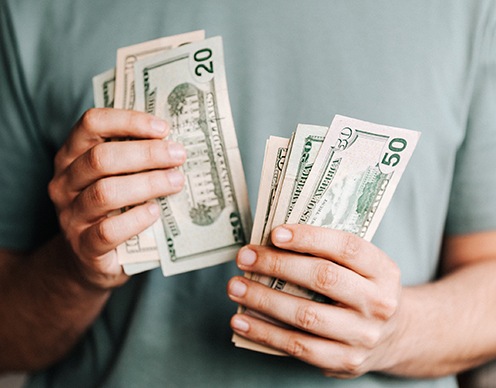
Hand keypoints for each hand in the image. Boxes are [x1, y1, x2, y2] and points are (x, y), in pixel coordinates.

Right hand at [48, 108, 185, 288]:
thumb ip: (135, 159)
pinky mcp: (83, 247)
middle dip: (146, 154)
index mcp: (72, 156)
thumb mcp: (116, 178)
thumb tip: (175, 143)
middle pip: (101, 158)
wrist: (89, 261)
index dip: (128, 121)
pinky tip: (155, 212)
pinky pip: (108, 231)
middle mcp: (64, 182)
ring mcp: (71, 216)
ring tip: (176, 182)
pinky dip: (136, 219)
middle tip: (178, 156)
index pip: (92, 124)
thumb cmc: (112, 210)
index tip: (163, 128)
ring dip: (147, 184)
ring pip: (105, 193)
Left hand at [228, 224, 401, 377]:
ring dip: (263, 299)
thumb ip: (329, 253)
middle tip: (245, 257)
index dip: (309, 237)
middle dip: (277, 265)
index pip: (346, 247)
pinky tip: (241, 320)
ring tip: (235, 286)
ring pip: (306, 315)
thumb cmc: (362, 290)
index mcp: (383, 270)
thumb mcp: (362, 268)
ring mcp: (363, 336)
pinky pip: (298, 347)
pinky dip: (264, 332)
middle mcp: (378, 303)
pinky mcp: (345, 361)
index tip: (275, 233)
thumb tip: (272, 242)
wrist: (394, 336)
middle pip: (323, 278)